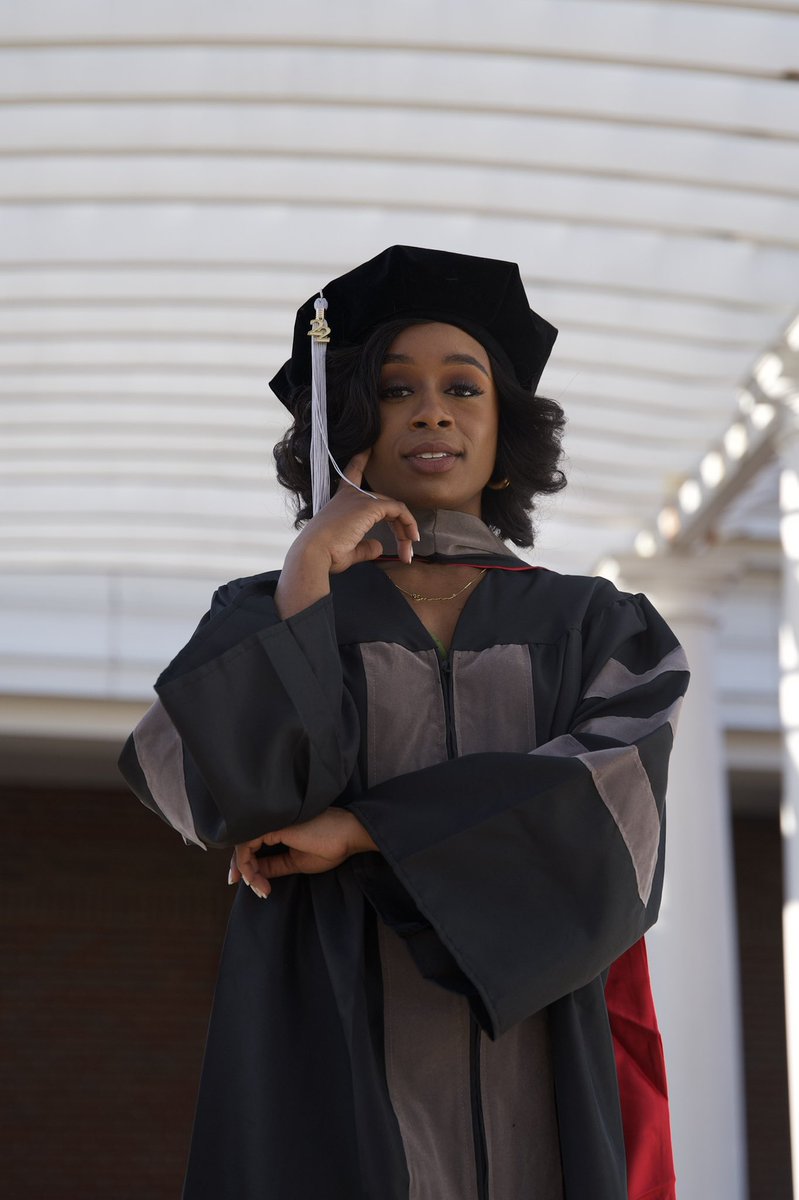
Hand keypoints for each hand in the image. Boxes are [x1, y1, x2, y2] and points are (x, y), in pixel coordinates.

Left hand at [228, 808, 377, 898]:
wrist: (348, 835)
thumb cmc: (330, 847)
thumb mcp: (296, 861)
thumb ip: (274, 865)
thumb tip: (255, 872)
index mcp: (278, 830)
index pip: (252, 845)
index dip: (247, 865)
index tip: (254, 886)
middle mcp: (272, 824)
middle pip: (244, 844)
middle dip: (242, 869)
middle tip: (249, 889)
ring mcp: (271, 824)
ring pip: (243, 846)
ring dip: (247, 871)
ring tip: (260, 889)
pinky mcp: (272, 827)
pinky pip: (247, 846)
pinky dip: (247, 865)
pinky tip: (256, 880)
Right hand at [275, 452, 419, 618]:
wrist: (314, 553)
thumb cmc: (325, 554)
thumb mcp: (348, 549)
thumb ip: (365, 546)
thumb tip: (379, 546)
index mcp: (341, 500)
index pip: (352, 474)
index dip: (361, 460)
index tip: (369, 447)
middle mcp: (350, 495)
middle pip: (384, 503)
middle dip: (400, 527)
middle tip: (407, 552)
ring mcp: (360, 498)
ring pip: (394, 508)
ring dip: (405, 530)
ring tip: (409, 554)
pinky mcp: (369, 505)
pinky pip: (398, 510)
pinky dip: (408, 524)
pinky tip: (410, 539)